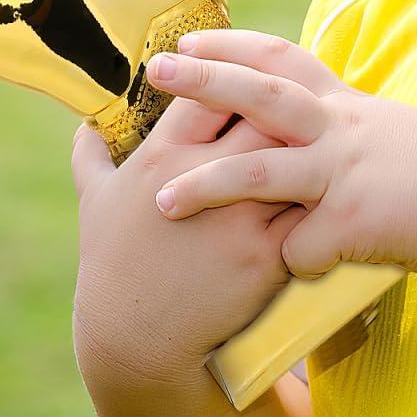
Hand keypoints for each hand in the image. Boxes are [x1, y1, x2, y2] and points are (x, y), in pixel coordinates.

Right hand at [71, 87, 307, 385]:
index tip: (239, 75)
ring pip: (294, 154)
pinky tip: (331, 182)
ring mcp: (239, 218)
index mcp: (162, 156)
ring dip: (309, 141)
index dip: (229, 71)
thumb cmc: (114, 264)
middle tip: (291, 98)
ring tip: (318, 134)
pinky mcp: (269, 256)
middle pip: (261, 110)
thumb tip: (86, 120)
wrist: (138, 344)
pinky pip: (310, 208)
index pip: (208, 87)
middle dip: (278, 100)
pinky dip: (322, 192)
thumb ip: (91, 154)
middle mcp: (202, 179)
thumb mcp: (94, 202)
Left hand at [143, 30, 416, 280]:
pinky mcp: (353, 221)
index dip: (232, 45)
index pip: (281, 57)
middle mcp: (338, 127)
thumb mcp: (386, 128)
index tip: (189, 39)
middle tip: (154, 69)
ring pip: (258, 174)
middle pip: (259, 93)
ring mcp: (343, 172)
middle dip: (204, 81)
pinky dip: (293, 265)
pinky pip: (300, 251)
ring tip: (161, 202)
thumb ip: (341, 124)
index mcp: (345, 103)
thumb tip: (305, 120)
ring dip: (205, 187)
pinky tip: (305, 276)